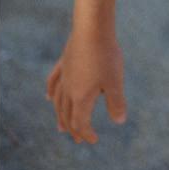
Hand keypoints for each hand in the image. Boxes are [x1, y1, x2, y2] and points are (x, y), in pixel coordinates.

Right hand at [45, 28, 126, 143]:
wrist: (92, 29)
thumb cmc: (106, 55)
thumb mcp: (114, 81)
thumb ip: (116, 102)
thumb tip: (120, 121)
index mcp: (80, 97)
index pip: (80, 122)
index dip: (86, 133)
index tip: (94, 140)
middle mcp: (68, 89)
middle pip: (67, 115)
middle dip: (74, 129)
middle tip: (79, 140)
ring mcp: (64, 76)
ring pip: (58, 102)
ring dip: (60, 117)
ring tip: (61, 128)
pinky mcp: (64, 63)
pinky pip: (53, 83)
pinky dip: (51, 93)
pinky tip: (49, 97)